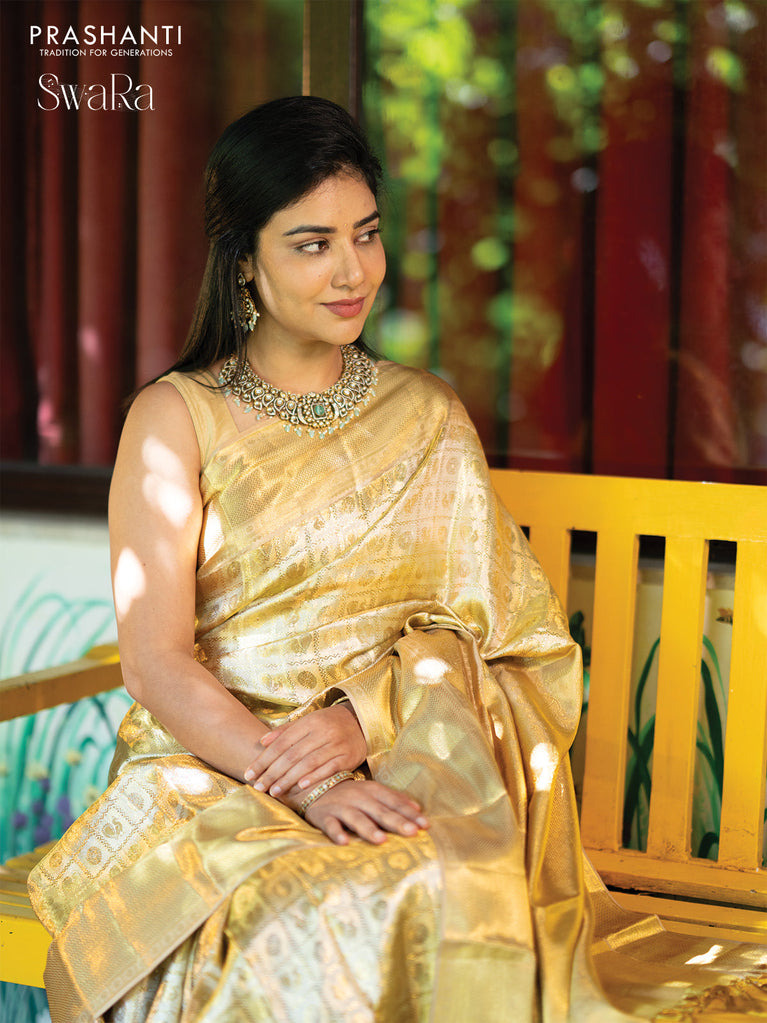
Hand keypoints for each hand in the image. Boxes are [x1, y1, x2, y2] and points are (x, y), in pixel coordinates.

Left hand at [243, 704, 366, 796]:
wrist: (362, 721)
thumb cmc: (329, 724)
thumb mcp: (308, 722)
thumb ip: (285, 731)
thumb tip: (262, 742)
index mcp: (310, 722)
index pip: (281, 743)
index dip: (264, 759)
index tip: (250, 773)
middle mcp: (322, 732)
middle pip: (292, 755)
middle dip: (273, 772)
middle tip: (258, 787)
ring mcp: (336, 744)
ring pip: (308, 763)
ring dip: (289, 779)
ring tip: (274, 792)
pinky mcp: (348, 756)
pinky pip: (329, 768)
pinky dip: (314, 777)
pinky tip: (300, 787)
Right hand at [299, 779, 429, 845]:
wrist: (316, 786)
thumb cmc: (352, 794)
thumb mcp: (373, 792)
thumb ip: (394, 800)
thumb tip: (418, 809)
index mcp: (373, 791)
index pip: (394, 802)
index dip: (409, 813)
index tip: (425, 825)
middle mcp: (359, 797)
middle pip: (380, 811)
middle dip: (396, 822)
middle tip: (412, 832)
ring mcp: (341, 807)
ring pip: (356, 818)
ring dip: (369, 829)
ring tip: (382, 840)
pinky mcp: (324, 816)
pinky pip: (330, 825)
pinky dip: (337, 833)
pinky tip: (344, 842)